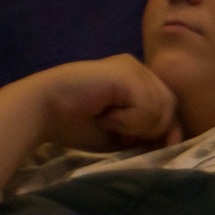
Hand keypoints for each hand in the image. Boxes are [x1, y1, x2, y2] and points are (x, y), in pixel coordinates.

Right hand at [26, 55, 183, 151]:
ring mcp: (133, 68)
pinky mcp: (126, 73)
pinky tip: (105, 116)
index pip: (168, 102)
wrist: (41, 110)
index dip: (167, 127)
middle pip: (169, 104)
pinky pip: (146, 106)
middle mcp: (138, 68)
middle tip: (121, 135)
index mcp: (136, 79)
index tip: (156, 146)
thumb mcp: (119, 131)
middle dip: (152, 128)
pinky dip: (127, 120)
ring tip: (108, 122)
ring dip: (136, 126)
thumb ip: (144, 131)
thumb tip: (173, 140)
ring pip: (160, 107)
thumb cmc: (74, 124)